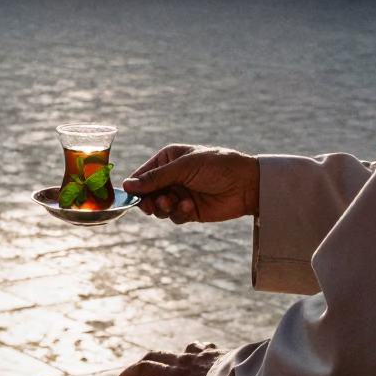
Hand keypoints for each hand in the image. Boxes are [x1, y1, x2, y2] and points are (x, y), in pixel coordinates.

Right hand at [123, 144, 258, 224]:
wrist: (247, 184)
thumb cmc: (217, 166)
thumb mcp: (184, 167)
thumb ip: (156, 178)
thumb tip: (127, 185)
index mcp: (168, 159)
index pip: (143, 174)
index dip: (135, 186)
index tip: (130, 196)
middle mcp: (172, 177)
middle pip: (148, 194)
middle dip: (149, 200)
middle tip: (153, 205)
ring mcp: (180, 194)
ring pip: (159, 208)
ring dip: (164, 207)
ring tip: (173, 203)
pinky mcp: (189, 210)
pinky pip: (174, 216)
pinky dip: (179, 213)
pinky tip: (190, 206)